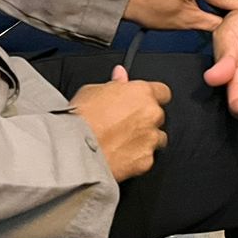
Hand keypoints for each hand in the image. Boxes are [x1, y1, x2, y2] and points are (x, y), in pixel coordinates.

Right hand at [70, 65, 171, 181]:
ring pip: (157, 138)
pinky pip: (148, 158)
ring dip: (145, 139)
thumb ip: (114, 84)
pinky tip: (121, 156)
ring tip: (123, 142)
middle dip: (146, 119)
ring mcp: (151, 139)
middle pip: (158, 116)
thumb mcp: (93, 90)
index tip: (143, 101)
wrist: (75, 150)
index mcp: (142, 93)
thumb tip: (120, 76)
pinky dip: (137, 158)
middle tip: (125, 124)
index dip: (153, 96)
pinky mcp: (146, 161)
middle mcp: (151, 114)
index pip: (162, 91)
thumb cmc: (82, 120)